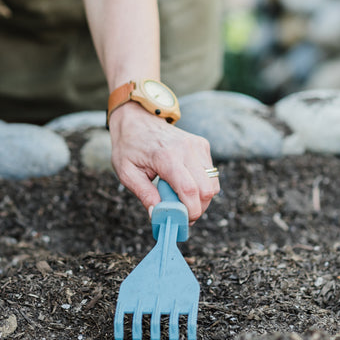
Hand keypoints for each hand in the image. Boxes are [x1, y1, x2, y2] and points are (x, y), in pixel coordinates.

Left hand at [109, 102, 219, 222]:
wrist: (137, 118)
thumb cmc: (129, 146)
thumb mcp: (126, 172)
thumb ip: (144, 195)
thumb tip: (158, 215)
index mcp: (166, 157)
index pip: (190, 190)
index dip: (191, 211)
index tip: (182, 221)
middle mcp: (186, 149)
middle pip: (207, 190)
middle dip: (198, 208)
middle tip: (182, 214)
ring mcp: (197, 145)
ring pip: (213, 183)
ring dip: (201, 198)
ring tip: (182, 198)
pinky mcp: (202, 144)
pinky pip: (211, 173)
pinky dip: (202, 184)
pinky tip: (184, 182)